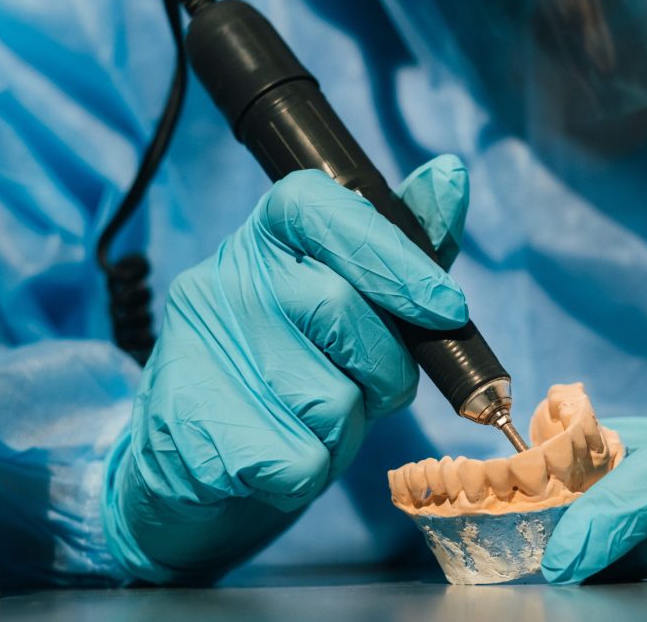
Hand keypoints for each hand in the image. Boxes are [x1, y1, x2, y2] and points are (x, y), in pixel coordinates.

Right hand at [102, 155, 469, 582]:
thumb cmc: (296, 371)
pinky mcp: (196, 427)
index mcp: (265, 237)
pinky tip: (283, 457)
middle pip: (341, 307)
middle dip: (386, 368)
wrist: (199, 464)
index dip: (393, 256)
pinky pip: (303, 460)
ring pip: (331, 398)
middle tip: (368, 390)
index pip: (323, 210)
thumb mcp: (353, 304)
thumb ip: (404, 247)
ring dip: (348, 429)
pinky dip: (314, 470)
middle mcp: (224, 278)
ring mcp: (202, 349)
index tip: (447, 306)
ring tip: (312, 424)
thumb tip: (450, 175)